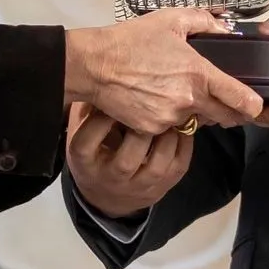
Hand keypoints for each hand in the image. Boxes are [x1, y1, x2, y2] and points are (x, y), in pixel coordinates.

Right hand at [63, 7, 263, 134]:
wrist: (95, 65)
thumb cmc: (131, 40)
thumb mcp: (171, 20)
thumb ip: (204, 22)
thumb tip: (225, 30)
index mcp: (199, 74)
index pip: (239, 98)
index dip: (253, 105)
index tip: (257, 106)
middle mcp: (188, 101)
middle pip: (224, 117)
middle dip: (229, 112)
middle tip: (226, 102)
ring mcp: (170, 117)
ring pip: (195, 120)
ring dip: (195, 111)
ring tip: (178, 92)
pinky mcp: (153, 128)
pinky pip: (171, 126)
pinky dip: (170, 116)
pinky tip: (157, 99)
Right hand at [65, 103, 195, 217]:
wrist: (109, 194)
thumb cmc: (96, 150)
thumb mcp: (83, 130)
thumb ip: (91, 106)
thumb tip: (102, 75)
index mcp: (84, 162)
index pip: (88, 140)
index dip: (102, 116)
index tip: (113, 95)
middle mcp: (111, 178)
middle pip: (126, 159)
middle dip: (140, 128)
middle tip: (150, 102)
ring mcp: (139, 186)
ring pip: (156, 164)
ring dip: (167, 135)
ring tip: (170, 113)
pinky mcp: (163, 187)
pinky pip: (179, 165)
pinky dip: (185, 142)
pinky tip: (183, 124)